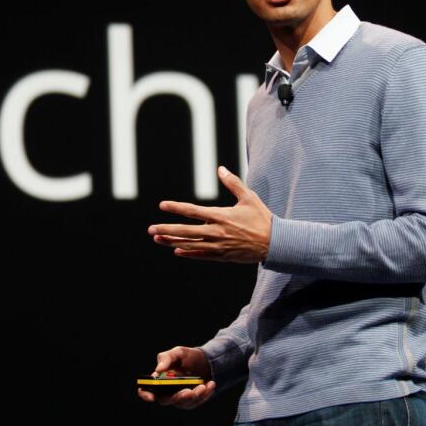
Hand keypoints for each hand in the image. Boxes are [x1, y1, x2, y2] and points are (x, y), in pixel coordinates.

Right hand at [137, 345, 216, 408]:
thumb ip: (166, 358)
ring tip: (204, 385)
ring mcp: (180, 397)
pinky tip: (210, 384)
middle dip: (179, 397)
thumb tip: (158, 370)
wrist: (207, 360)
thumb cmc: (189, 356)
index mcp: (160, 379)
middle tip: (189, 391)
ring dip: (195, 396)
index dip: (145, 394)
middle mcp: (168, 391)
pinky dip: (204, 394)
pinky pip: (197, 402)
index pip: (146, 390)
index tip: (151, 396)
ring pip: (183, 403)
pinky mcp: (193, 400)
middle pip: (167, 401)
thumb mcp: (178, 352)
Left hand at [149, 166, 272, 262]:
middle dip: (166, 230)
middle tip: (150, 229)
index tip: (162, 206)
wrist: (275, 243)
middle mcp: (217, 232)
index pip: (192, 211)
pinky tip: (177, 250)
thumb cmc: (262, 218)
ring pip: (190, 244)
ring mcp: (218, 246)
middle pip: (185, 231)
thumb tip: (220, 169)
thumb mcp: (249, 197)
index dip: (176, 208)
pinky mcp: (222, 256)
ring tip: (157, 239)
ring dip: (172, 241)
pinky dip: (188, 253)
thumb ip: (233, 183)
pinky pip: (201, 255)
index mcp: (221, 216)